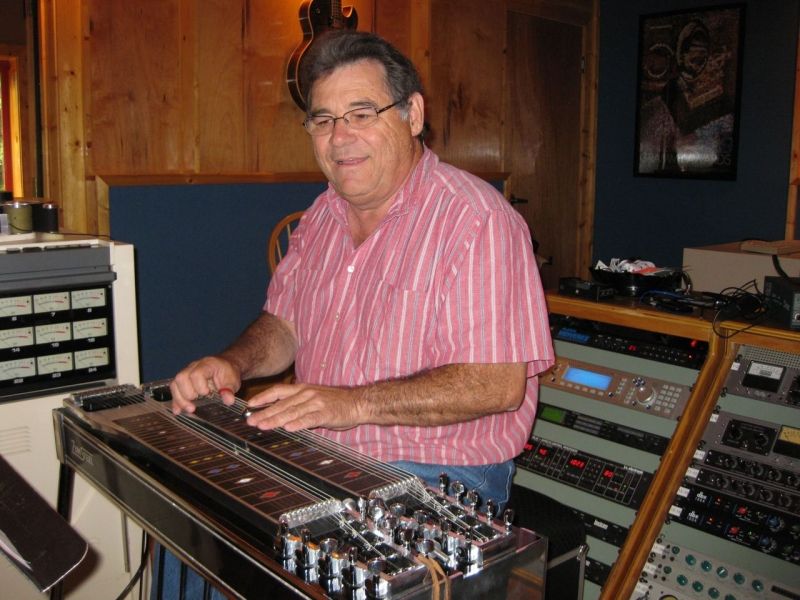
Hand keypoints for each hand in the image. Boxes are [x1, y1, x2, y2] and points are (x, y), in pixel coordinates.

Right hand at [170, 356, 240, 413]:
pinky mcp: (184, 381)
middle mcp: (194, 367)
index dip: (199, 386)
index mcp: (207, 365)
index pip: (196, 374)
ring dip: (180, 399)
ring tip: (190, 409)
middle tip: (197, 403)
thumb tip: (228, 401)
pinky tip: (178, 411)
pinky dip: (176, 401)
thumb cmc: (227, 371)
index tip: (206, 394)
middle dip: (187, 394)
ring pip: (175, 384)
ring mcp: (187, 373)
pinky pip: (175, 390)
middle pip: (181, 378)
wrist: (225, 365)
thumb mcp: (232, 380)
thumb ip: (229, 389)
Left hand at [245, 383, 363, 431]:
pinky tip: (288, 428)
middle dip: (264, 413)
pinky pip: (309, 419)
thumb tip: (280, 413)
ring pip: (292, 411)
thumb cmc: (336, 403)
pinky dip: (297, 423)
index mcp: (303, 389)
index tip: (249, 405)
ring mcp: (316, 403)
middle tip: (251, 421)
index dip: (263, 397)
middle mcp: (307, 394)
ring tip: (263, 426)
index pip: (278, 391)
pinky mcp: (325, 413)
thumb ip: (298, 404)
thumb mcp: (314, 398)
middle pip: (281, 404)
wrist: (358, 402)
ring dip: (276, 419)